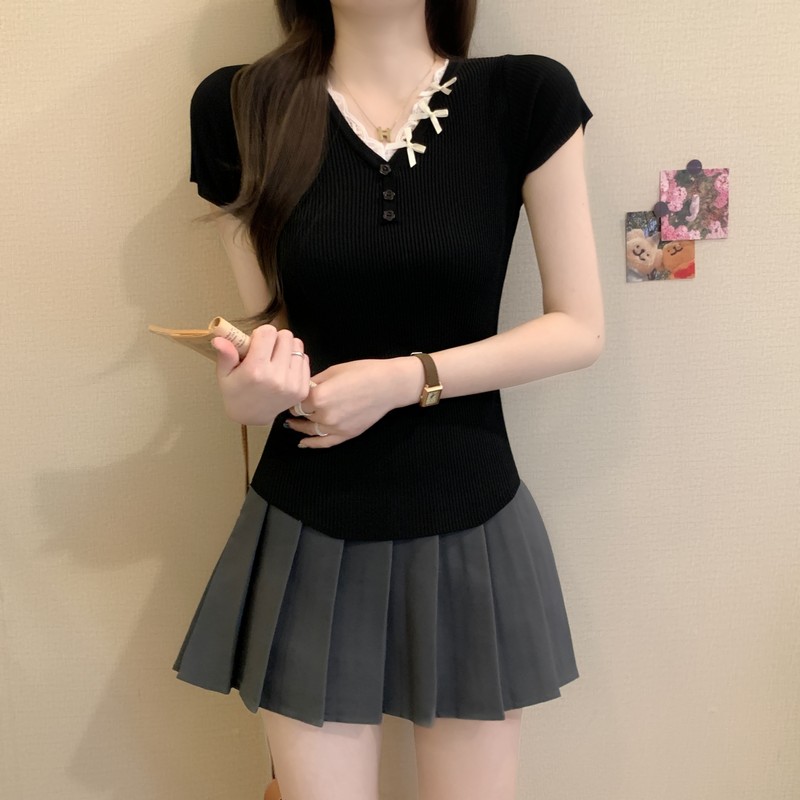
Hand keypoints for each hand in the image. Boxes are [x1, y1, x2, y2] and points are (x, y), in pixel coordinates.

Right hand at [211, 324, 310, 425]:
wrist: (251, 416)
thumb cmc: (236, 391)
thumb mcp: (225, 374)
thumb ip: (225, 355)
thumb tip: (218, 339)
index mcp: (256, 370)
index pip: (268, 333)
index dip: (261, 333)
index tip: (256, 343)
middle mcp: (277, 377)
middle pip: (286, 336)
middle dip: (275, 339)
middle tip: (266, 350)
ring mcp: (293, 384)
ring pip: (297, 345)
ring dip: (287, 348)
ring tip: (275, 359)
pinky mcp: (303, 389)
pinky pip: (305, 359)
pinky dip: (295, 359)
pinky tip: (284, 368)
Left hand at [285, 356, 422, 447]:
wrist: (388, 385)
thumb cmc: (362, 372)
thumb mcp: (333, 371)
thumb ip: (314, 382)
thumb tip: (302, 388)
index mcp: (318, 397)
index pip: (296, 400)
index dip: (293, 396)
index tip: (291, 393)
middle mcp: (324, 415)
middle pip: (302, 415)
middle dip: (297, 410)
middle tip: (292, 405)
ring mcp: (335, 428)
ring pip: (310, 430)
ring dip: (299, 427)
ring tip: (291, 424)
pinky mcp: (346, 435)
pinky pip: (325, 443)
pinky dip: (312, 444)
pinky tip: (302, 443)